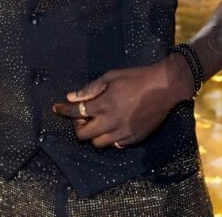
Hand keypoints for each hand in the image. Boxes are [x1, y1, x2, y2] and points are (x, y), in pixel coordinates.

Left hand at [52, 57, 192, 148]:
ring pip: (99, 143)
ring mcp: (123, 132)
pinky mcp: (134, 138)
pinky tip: (113, 127)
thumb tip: (71, 97)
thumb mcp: (111, 77)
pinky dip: (110, 138)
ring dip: (94, 134)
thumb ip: (90, 89)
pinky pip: (116, 145)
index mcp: (104, 105)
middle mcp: (111, 122)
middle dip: (79, 126)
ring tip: (98, 123)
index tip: (56, 108)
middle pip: (84, 135)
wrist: (164, 87)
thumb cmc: (136, 78)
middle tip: (83, 117)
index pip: (76, 112)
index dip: (63, 111)